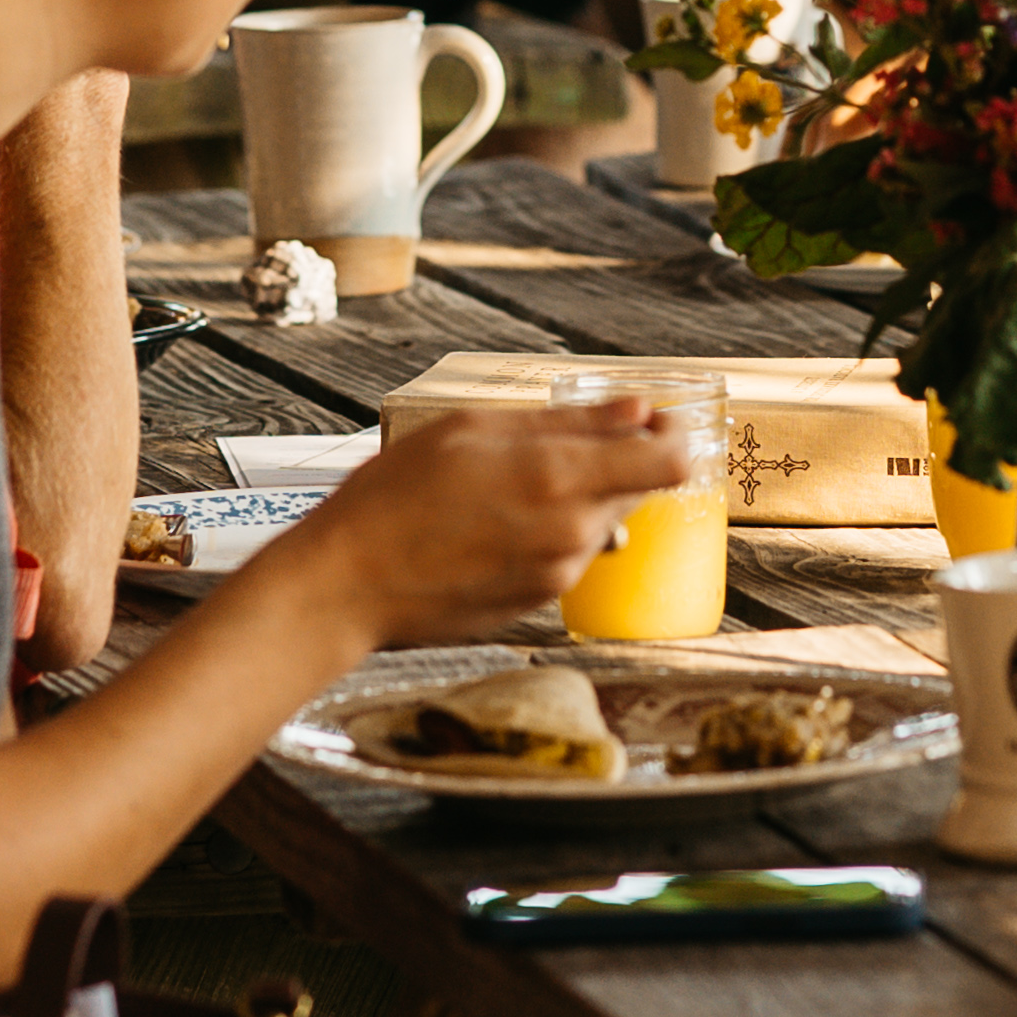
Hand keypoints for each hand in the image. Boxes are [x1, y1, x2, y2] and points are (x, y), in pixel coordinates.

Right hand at [262, 402, 689, 645]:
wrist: (346, 586)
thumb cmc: (393, 496)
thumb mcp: (471, 431)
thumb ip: (564, 422)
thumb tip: (636, 411)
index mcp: (558, 476)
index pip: (670, 460)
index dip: (671, 434)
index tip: (650, 420)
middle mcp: (571, 531)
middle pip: (639, 491)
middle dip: (614, 464)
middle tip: (553, 447)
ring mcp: (557, 575)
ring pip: (600, 524)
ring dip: (575, 501)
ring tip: (501, 491)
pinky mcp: (537, 605)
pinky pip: (567, 557)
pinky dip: (548, 535)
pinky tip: (489, 528)